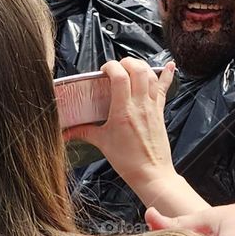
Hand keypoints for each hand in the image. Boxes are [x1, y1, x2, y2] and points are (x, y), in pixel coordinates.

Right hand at [64, 60, 176, 193]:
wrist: (151, 173)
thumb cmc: (128, 160)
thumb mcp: (102, 143)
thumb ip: (83, 133)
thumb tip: (64, 132)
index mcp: (123, 111)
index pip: (120, 77)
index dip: (111, 67)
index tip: (103, 70)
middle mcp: (140, 105)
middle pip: (138, 70)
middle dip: (126, 62)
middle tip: (116, 67)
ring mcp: (152, 107)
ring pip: (151, 76)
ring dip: (141, 66)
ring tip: (131, 66)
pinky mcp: (160, 111)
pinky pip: (164, 89)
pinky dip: (167, 75)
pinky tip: (170, 65)